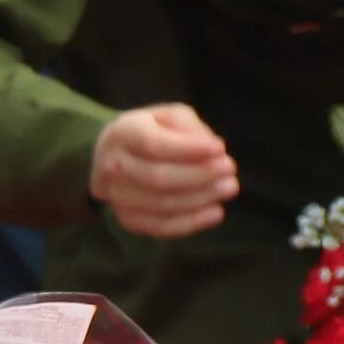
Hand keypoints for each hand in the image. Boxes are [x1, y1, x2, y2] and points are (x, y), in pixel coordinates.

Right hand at [90, 104, 238, 237]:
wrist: (116, 153)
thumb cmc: (153, 130)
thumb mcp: (171, 115)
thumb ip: (191, 128)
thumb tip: (214, 149)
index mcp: (124, 133)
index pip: (155, 145)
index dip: (189, 149)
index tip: (220, 148)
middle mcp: (113, 166)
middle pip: (158, 178)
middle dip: (200, 175)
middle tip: (230, 169)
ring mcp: (116, 196)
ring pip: (161, 205)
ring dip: (200, 199)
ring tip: (229, 187)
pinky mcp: (127, 218)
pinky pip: (159, 227)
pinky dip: (190, 223)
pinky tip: (216, 212)